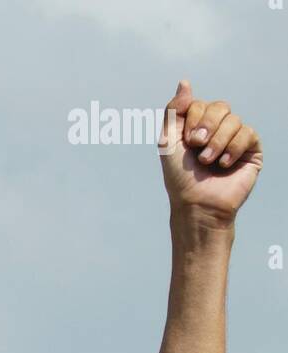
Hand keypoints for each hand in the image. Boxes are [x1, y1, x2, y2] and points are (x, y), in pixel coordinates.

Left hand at [159, 78, 261, 223]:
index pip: (200, 103)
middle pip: (220, 106)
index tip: (187, 142)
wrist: (197, 204)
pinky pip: (248, 133)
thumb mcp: (168, 142)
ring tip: (209, 162)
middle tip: (198, 147)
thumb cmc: (180, 178)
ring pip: (234, 120)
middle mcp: (218, 130)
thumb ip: (173, 111)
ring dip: (218, 142)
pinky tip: (224, 165)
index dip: (193, 119)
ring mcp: (235, 139)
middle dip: (207, 126)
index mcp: (198, 126)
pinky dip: (233, 148)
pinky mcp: (251, 150)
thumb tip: (185, 82)